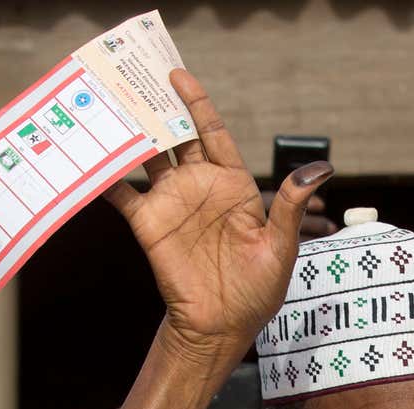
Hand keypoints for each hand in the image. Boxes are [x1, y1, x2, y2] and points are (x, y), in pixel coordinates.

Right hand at [104, 69, 333, 361]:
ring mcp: (172, 203)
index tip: (179, 76)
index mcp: (233, 185)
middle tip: (138, 76)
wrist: (222, 326)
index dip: (197, 104)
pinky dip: (106, 175)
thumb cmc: (257, 290)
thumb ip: (290, 203)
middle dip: (160, 106)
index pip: (213, 132)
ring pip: (149, 156)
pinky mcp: (149, 224)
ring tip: (112, 100)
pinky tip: (91, 155)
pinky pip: (123, 194)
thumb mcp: (280, 246)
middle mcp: (200, 187)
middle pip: (177, 136)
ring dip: (132, 131)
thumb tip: (322, 168)